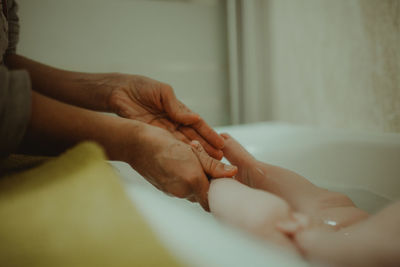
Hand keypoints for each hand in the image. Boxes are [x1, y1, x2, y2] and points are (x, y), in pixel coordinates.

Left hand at [107, 74, 223, 158]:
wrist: (119, 93)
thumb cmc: (142, 87)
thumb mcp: (162, 92)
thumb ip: (176, 107)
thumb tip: (193, 118)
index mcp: (179, 111)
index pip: (198, 124)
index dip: (209, 134)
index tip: (221, 143)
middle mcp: (174, 123)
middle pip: (193, 137)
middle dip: (207, 148)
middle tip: (219, 159)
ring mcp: (163, 132)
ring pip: (182, 145)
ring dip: (195, 155)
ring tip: (208, 164)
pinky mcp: (152, 137)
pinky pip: (167, 148)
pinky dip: (177, 155)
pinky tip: (187, 163)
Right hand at [116, 122, 235, 209]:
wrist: (137, 145)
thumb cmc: (163, 145)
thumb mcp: (193, 152)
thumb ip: (213, 166)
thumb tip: (232, 172)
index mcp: (192, 183)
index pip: (213, 198)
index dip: (219, 190)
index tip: (222, 178)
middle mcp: (182, 192)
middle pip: (203, 195)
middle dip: (208, 182)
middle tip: (205, 164)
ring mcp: (172, 193)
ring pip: (192, 191)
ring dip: (196, 179)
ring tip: (192, 161)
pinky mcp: (165, 190)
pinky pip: (181, 188)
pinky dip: (185, 179)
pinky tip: (181, 164)